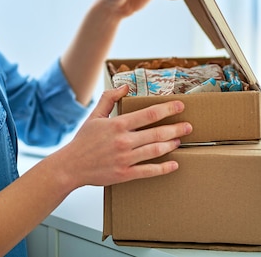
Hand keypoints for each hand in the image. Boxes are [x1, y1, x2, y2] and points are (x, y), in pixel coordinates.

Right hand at [55, 84, 191, 188]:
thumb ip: (109, 99)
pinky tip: (174, 164)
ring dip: (171, 145)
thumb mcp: (94, 116)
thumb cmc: (83, 140)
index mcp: (118, 125)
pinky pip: (149, 171)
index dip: (167, 109)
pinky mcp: (125, 174)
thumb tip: (125, 87)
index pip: (148, 114)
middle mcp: (124, 141)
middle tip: (188, 126)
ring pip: (155, 150)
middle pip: (157, 133)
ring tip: (180, 140)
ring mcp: (125, 159)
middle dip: (176, 128)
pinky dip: (164, 168)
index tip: (180, 105)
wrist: (71, 166)